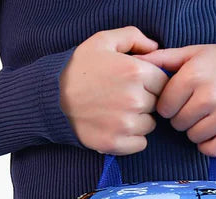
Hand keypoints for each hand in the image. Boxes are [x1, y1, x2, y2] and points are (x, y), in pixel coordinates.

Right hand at [59, 27, 169, 154]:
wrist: (51, 99)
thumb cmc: (78, 68)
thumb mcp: (103, 41)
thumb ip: (133, 37)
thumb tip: (156, 47)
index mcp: (136, 72)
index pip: (163, 82)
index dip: (151, 82)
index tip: (136, 83)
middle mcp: (135, 99)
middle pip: (157, 104)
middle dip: (145, 100)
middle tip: (123, 97)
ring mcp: (126, 124)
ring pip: (150, 125)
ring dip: (139, 120)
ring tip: (118, 112)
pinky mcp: (117, 143)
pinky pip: (140, 144)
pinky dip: (132, 139)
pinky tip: (116, 127)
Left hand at [133, 43, 215, 156]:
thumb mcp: (192, 54)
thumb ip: (164, 60)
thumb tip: (138, 63)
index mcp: (194, 76)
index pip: (164, 107)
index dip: (169, 105)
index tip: (179, 100)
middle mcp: (211, 95)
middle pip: (179, 124)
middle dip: (183, 118)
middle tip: (195, 108)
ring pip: (195, 138)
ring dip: (196, 131)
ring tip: (206, 117)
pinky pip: (213, 150)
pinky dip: (210, 144)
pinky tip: (214, 131)